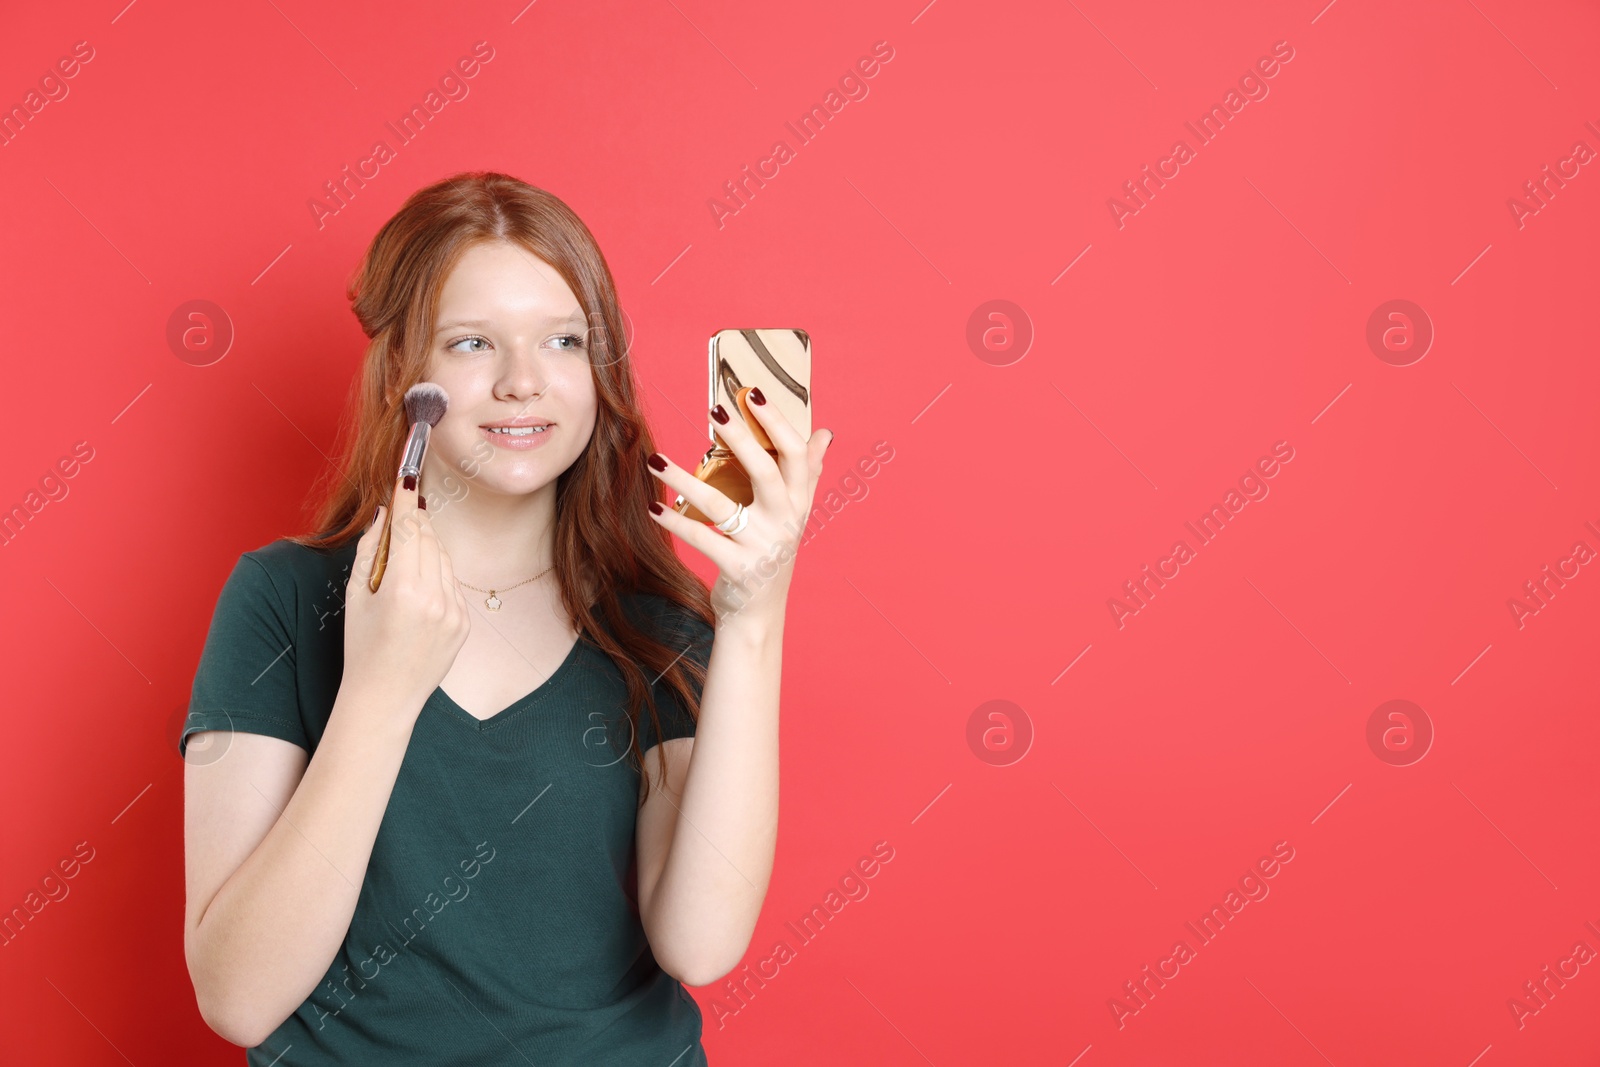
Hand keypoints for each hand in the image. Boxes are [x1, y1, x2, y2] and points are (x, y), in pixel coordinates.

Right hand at [344, 473, 472, 711]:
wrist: (385, 696)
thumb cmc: (361, 646)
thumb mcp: (356, 595)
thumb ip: (371, 550)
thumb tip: (385, 514)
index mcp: (403, 590)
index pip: (408, 530)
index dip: (406, 501)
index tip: (406, 477)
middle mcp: (434, 598)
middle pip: (428, 539)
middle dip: (414, 523)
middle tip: (401, 513)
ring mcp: (455, 611)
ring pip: (443, 559)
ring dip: (426, 549)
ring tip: (403, 564)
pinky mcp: (465, 622)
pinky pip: (452, 583)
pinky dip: (437, 576)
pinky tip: (417, 592)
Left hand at [646, 388, 832, 624]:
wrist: (760, 613)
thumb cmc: (771, 554)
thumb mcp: (794, 515)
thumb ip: (807, 473)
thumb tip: (825, 433)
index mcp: (797, 503)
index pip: (796, 455)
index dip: (777, 423)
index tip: (752, 394)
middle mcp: (785, 522)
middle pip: (766, 472)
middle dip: (742, 438)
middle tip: (714, 409)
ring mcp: (762, 547)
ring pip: (722, 505)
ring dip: (686, 480)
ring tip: (656, 459)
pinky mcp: (738, 569)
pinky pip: (701, 538)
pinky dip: (675, 522)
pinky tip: (654, 506)